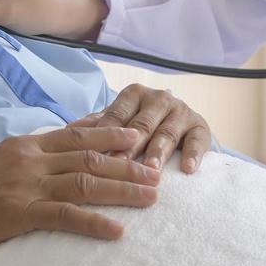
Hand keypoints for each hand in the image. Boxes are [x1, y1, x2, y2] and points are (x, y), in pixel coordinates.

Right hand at [0, 124, 160, 265]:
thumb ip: (24, 158)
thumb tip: (50, 154)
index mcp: (23, 146)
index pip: (75, 135)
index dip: (110, 134)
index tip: (137, 136)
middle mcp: (29, 159)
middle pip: (89, 157)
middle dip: (128, 163)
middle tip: (158, 169)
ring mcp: (25, 185)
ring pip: (86, 182)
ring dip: (122, 189)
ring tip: (152, 196)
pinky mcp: (20, 213)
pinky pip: (66, 216)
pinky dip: (94, 223)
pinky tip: (117, 232)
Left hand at [76, 84, 212, 173]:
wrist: (180, 129)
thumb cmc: (139, 129)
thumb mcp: (117, 124)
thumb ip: (95, 127)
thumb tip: (63, 134)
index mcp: (133, 95)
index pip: (117, 116)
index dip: (105, 136)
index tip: (94, 156)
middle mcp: (158, 99)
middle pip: (141, 125)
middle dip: (130, 147)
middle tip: (121, 166)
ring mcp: (181, 111)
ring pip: (167, 133)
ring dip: (159, 152)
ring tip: (152, 171)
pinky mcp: (201, 126)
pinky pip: (198, 140)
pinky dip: (193, 154)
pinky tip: (187, 169)